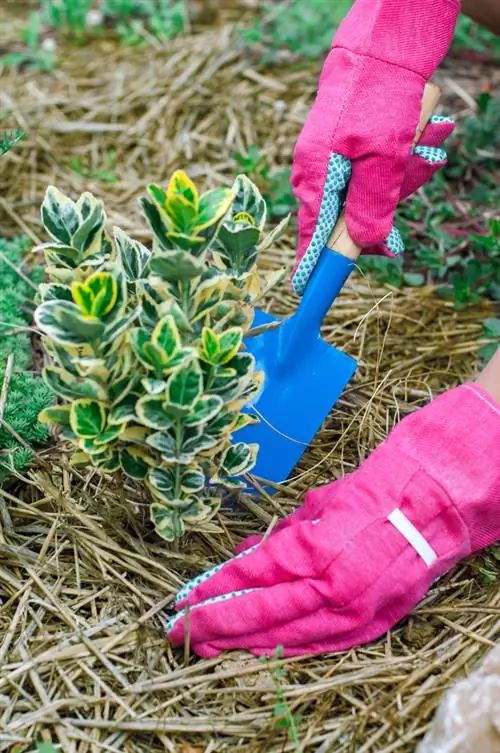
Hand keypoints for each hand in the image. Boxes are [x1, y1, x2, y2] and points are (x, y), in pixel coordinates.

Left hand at [166, 384, 499, 657]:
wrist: (428, 508)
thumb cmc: (368, 497)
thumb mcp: (313, 508)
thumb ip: (276, 539)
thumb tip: (239, 559)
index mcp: (314, 550)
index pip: (249, 578)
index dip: (213, 591)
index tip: (183, 599)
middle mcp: (330, 587)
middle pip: (259, 615)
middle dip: (214, 625)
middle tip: (177, 632)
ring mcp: (351, 611)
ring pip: (284, 637)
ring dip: (241, 644)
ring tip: (207, 647)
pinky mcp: (369, 625)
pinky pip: (317, 645)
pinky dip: (282, 649)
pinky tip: (257, 651)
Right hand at [291, 0, 458, 288]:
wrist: (378, 47)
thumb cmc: (379, 100)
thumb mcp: (385, 159)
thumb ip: (373, 206)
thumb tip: (367, 248)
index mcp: (314, 180)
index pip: (310, 238)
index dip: (312, 266)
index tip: (306, 293)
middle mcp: (313, 173)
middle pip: (341, 220)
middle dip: (375, 215)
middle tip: (404, 196)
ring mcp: (323, 160)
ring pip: (357, 197)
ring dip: (390, 185)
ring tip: (415, 151)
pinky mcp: (337, 149)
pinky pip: (361, 176)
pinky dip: (386, 169)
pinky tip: (406, 145)